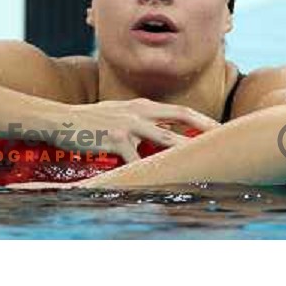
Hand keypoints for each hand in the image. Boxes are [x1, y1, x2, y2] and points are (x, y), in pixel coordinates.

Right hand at [66, 98, 219, 162]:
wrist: (61, 120)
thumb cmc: (90, 120)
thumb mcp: (118, 113)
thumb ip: (139, 119)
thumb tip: (159, 131)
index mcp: (141, 105)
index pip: (178, 110)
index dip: (200, 119)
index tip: (218, 128)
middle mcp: (138, 112)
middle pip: (179, 117)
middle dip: (204, 127)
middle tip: (224, 138)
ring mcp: (127, 125)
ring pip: (164, 138)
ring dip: (185, 149)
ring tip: (203, 160)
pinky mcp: (115, 140)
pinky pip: (135, 159)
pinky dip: (146, 170)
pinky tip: (156, 180)